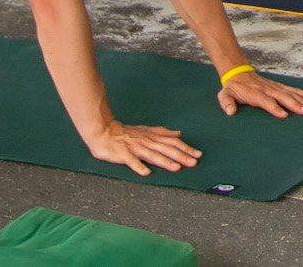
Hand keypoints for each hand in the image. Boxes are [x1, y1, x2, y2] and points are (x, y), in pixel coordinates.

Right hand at [85, 119, 200, 174]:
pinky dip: (139, 166)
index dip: (185, 148)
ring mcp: (134, 148)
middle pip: (166, 149)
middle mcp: (146, 142)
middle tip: (194, 163)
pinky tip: (146, 173)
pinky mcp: (122, 154)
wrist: (104, 131)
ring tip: (176, 168)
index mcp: (152, 137)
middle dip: (181, 156)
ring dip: (164, 161)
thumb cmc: (126, 133)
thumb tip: (178, 134)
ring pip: (152, 155)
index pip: (172, 142)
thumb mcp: (146, 131)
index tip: (198, 154)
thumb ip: (162, 133)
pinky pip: (131, 161)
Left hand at [216, 69, 302, 118]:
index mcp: (254, 93)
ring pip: (290, 93)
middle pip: (282, 96)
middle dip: (294, 104)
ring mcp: (274, 87)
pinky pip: (293, 90)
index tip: (284, 115)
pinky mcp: (279, 86)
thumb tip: (230, 111)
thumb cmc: (233, 88)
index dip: (274, 108)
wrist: (239, 73)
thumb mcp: (224, 95)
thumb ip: (226, 103)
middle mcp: (267, 89)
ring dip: (302, 99)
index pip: (266, 101)